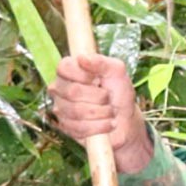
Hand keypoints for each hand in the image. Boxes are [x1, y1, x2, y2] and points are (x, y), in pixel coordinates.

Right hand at [48, 54, 152, 173]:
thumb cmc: (119, 92)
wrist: (125, 119)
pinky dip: (99, 126)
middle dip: (99, 97)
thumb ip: (101, 62)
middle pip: (72, 92)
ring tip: (110, 111)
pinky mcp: (66, 128)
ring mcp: (61, 108)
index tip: (98, 79)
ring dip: (101, 113)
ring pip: (76, 112)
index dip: (84, 74)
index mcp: (70, 70)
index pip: (64, 67)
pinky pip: (79, 128)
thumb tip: (81, 58)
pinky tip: (107, 124)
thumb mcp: (116, 71)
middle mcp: (60, 88)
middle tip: (108, 97)